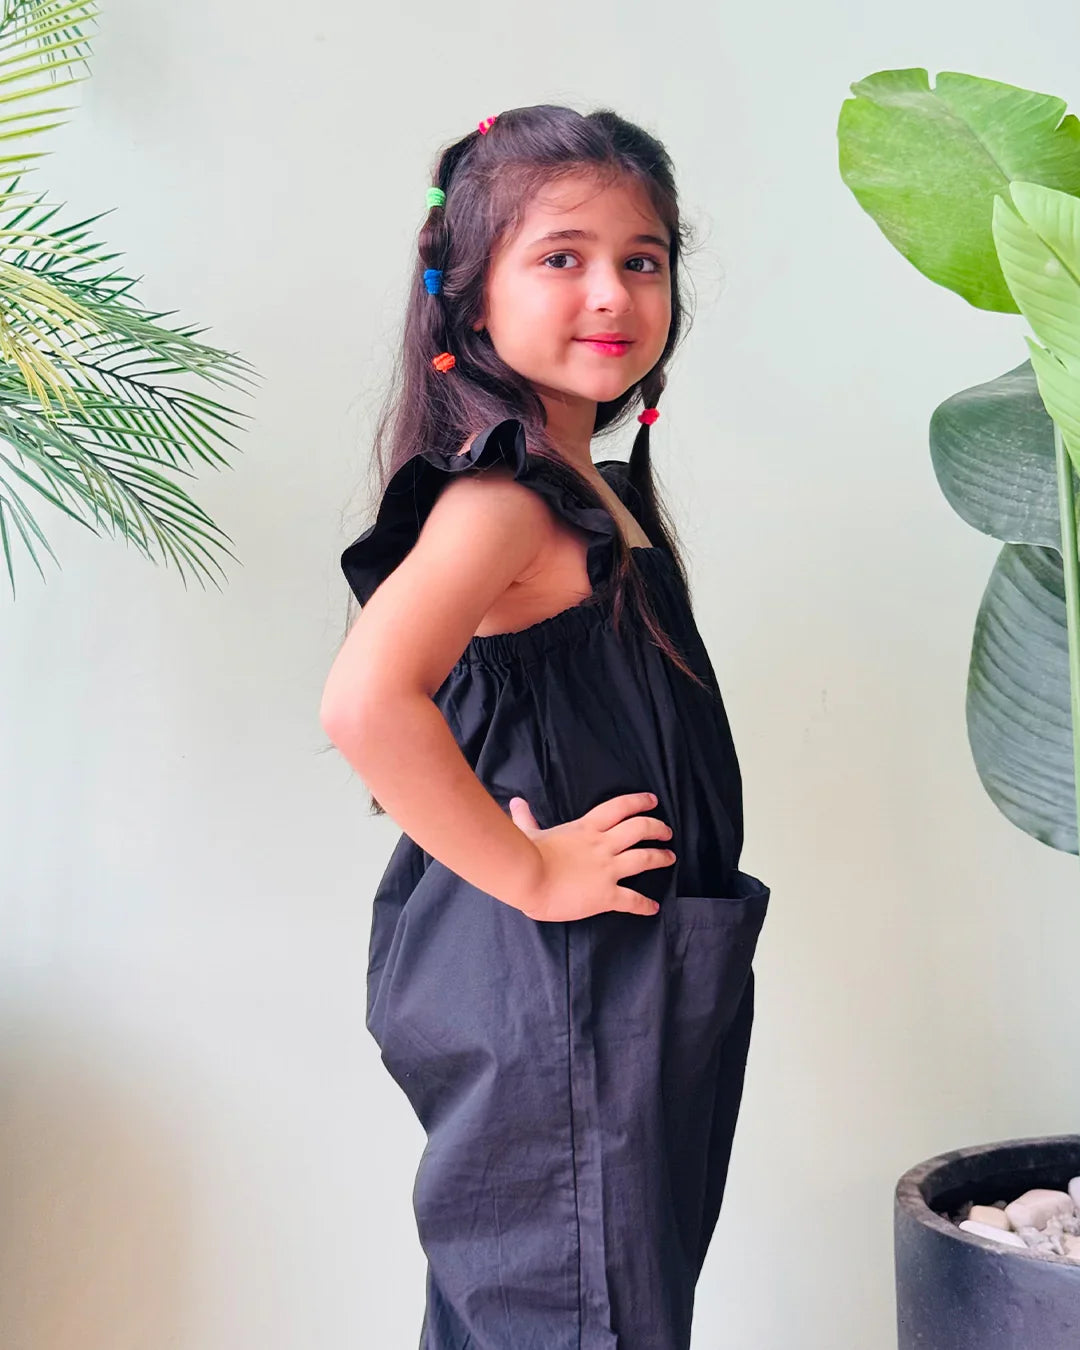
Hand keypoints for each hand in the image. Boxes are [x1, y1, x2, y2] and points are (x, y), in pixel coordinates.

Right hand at [506, 791, 673, 920]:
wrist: (527, 878)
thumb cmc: (525, 855)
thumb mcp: (529, 832)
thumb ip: (526, 817)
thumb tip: (516, 802)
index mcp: (585, 829)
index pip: (620, 807)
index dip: (639, 802)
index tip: (652, 801)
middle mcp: (602, 845)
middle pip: (640, 828)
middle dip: (657, 828)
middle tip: (666, 832)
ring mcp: (607, 869)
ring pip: (644, 858)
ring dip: (661, 857)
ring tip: (670, 857)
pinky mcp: (606, 894)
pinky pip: (633, 900)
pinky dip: (645, 905)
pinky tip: (653, 907)